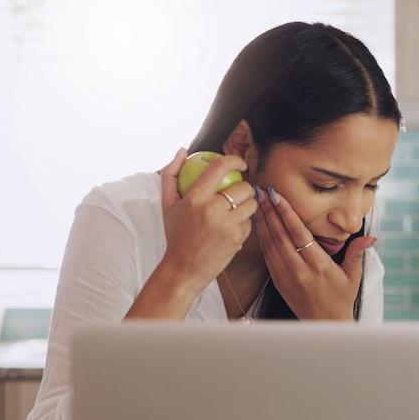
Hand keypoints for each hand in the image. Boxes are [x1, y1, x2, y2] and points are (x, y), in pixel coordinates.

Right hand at [159, 148, 257, 293]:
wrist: (183, 269)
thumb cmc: (176, 234)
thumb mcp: (168, 204)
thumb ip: (171, 174)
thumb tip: (183, 150)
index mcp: (194, 199)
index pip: (219, 168)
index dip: (234, 159)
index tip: (239, 162)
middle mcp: (211, 210)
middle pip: (242, 186)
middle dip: (244, 186)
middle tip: (238, 191)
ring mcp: (226, 226)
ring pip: (250, 204)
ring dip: (246, 204)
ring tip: (236, 208)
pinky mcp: (237, 239)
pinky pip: (248, 222)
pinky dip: (243, 223)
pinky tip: (231, 227)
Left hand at [254, 185, 376, 319]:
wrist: (325, 324)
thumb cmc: (341, 297)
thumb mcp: (353, 275)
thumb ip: (358, 253)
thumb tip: (371, 237)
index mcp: (318, 265)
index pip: (299, 233)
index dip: (286, 213)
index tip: (277, 195)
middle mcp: (299, 270)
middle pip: (280, 235)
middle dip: (270, 211)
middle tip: (262, 191)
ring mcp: (286, 277)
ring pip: (270, 244)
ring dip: (263, 222)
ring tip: (257, 202)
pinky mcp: (278, 282)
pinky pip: (267, 256)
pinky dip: (262, 239)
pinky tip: (259, 225)